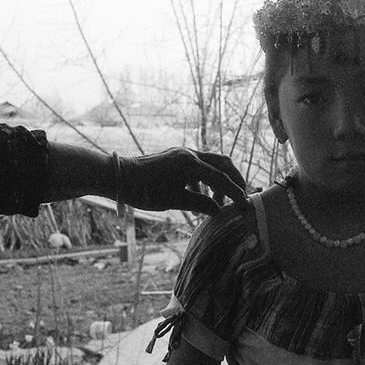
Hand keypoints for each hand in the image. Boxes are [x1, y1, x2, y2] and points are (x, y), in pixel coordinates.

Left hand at [118, 147, 247, 214]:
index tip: (245, 206)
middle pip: (223, 163)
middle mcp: (190, 154)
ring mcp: (183, 153)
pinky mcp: (176, 157)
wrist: (118, 176)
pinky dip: (206, 179)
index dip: (235, 194)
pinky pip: (199, 165)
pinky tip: (200, 195)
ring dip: (220, 180)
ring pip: (212, 163)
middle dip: (235, 179)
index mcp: (190, 163)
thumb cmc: (143, 190)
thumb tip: (219, 211)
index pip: (221, 179)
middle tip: (241, 196)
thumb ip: (200, 204)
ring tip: (219, 201)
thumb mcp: (174, 201)